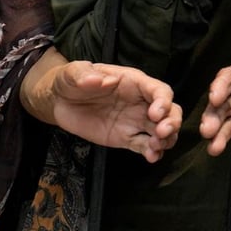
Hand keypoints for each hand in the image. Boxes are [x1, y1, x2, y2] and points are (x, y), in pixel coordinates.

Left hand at [48, 60, 181, 161]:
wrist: (59, 102)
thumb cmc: (71, 82)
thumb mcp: (72, 73)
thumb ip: (84, 74)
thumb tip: (101, 80)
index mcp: (134, 83)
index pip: (159, 90)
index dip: (163, 101)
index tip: (155, 114)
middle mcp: (140, 102)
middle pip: (169, 111)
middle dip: (172, 122)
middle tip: (161, 133)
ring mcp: (135, 121)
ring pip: (161, 130)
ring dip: (165, 139)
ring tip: (155, 147)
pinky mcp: (125, 137)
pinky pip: (143, 146)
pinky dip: (151, 152)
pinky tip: (152, 157)